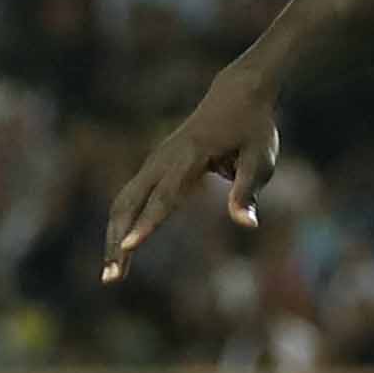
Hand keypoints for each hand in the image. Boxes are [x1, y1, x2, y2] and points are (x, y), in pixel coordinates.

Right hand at [101, 72, 281, 280]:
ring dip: (114, 236)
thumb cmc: (254, 129)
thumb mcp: (261, 159)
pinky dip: (122, 222)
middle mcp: (163, 159)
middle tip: (112, 278)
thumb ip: (248, 192)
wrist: (237, 94)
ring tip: (113, 273)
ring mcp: (154, 161)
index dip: (147, 224)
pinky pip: (131, 197)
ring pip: (123, 201)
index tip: (129, 247)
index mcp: (189, 158)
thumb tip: (247, 224)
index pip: (164, 197)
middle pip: (130, 203)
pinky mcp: (154, 166)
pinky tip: (120, 248)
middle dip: (118, 241)